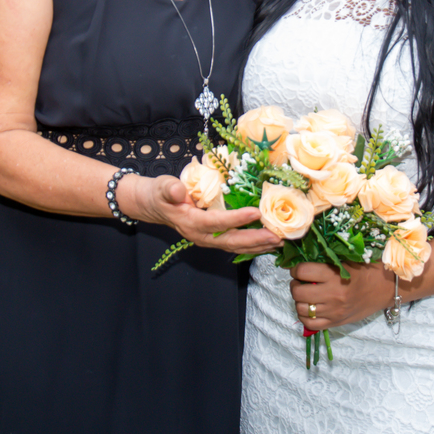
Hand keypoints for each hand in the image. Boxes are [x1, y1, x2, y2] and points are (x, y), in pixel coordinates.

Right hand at [129, 175, 283, 254]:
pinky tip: (267, 243)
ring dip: (258, 246)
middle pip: (231, 241)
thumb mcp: (162, 187)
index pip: (217, 222)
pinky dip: (252, 245)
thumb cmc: (160, 194)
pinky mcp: (213, 238)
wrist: (154, 206)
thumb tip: (177, 191)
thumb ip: (169, 190)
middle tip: (277, 237)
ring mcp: (207, 240)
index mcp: (191, 223)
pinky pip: (234, 244)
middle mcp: (201, 236)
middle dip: (255, 240)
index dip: (237, 219)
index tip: (256, 213)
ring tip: (279, 242)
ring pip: (235, 246)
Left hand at [289, 261, 394, 330]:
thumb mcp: (346, 261)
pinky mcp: (336, 322)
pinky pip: (310, 324)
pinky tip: (309, 308)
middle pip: (298, 292)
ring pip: (301, 309)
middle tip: (299, 281)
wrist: (386, 288)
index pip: (302, 271)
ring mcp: (334, 311)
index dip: (295, 269)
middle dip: (295, 285)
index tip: (297, 268)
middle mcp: (333, 295)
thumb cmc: (367, 270)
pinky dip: (305, 316)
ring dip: (299, 300)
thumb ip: (325, 263)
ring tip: (305, 294)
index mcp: (335, 275)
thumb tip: (302, 264)